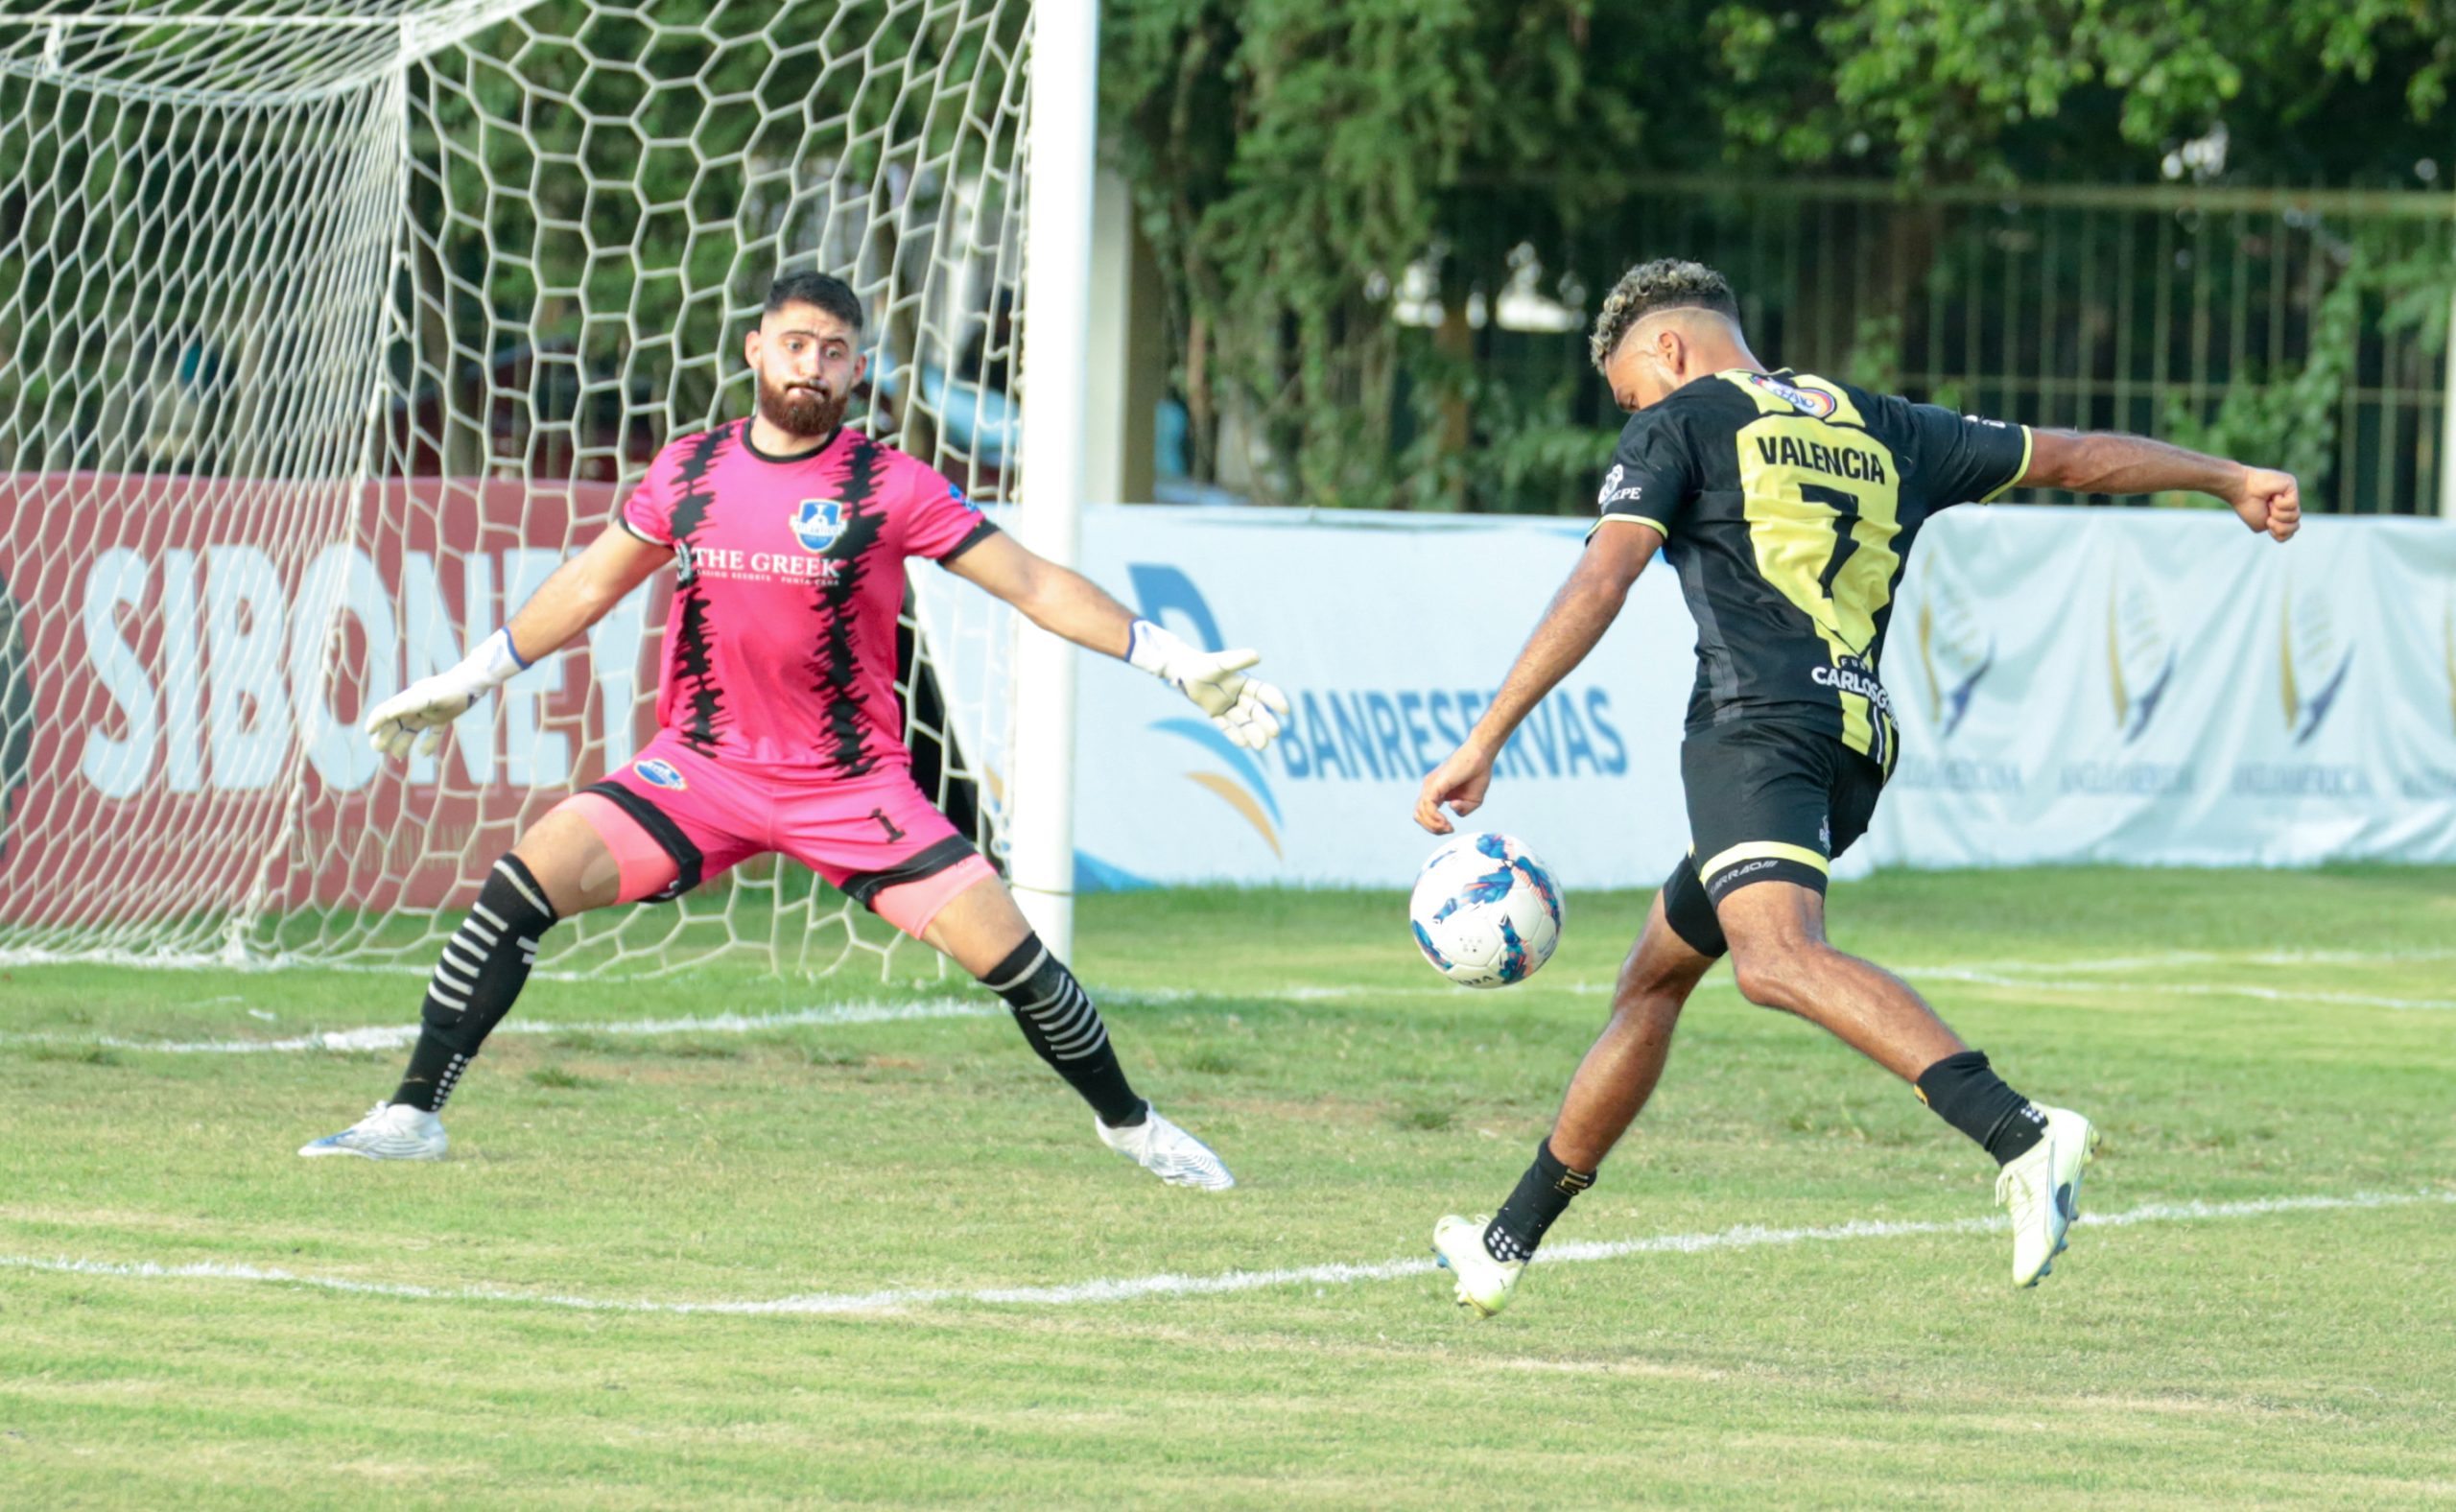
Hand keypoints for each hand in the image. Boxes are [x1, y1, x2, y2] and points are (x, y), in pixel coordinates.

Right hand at [366, 629, 522, 760]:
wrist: (474, 683)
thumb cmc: (452, 689)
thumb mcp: (433, 696)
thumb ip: (412, 703)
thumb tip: (391, 711)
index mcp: (411, 700)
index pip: (388, 710)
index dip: (377, 720)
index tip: (368, 731)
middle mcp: (418, 706)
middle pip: (397, 723)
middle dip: (386, 735)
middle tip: (379, 749)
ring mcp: (431, 712)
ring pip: (413, 729)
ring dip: (404, 743)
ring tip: (398, 757)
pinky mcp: (445, 716)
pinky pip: (434, 732)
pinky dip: (429, 743)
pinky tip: (423, 754)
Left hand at [1127, 622, 1290, 751]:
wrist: (1182, 670)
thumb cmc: (1203, 664)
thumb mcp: (1221, 663)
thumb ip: (1237, 660)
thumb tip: (1258, 656)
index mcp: (1244, 682)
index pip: (1264, 692)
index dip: (1275, 700)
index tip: (1285, 710)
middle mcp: (1239, 695)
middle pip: (1256, 711)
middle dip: (1265, 722)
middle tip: (1275, 734)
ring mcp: (1227, 705)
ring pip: (1243, 721)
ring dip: (1253, 733)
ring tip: (1262, 746)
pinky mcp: (1215, 713)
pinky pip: (1226, 726)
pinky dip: (1234, 735)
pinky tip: (1244, 745)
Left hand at [1415, 744, 1493, 834]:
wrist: (1481, 756)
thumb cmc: (1478, 775)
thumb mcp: (1473, 801)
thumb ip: (1462, 810)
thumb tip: (1451, 808)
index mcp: (1436, 793)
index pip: (1425, 814)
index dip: (1435, 826)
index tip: (1450, 828)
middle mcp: (1430, 789)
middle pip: (1419, 815)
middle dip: (1432, 828)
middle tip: (1448, 829)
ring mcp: (1430, 786)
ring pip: (1420, 813)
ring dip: (1433, 825)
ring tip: (1448, 826)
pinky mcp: (1435, 784)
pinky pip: (1427, 806)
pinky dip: (1434, 818)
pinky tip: (1446, 821)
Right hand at [2231, 467, 2300, 542]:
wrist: (2240, 490)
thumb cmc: (2248, 506)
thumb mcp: (2262, 526)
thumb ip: (2280, 530)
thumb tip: (2294, 523)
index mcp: (2282, 513)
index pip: (2291, 531)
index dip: (2279, 532)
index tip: (2266, 522)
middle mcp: (2289, 504)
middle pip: (2295, 526)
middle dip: (2279, 526)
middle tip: (2268, 516)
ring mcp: (2292, 494)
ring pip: (2295, 516)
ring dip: (2278, 514)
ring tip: (2269, 503)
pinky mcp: (2292, 485)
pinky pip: (2292, 504)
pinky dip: (2279, 503)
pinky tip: (2273, 495)